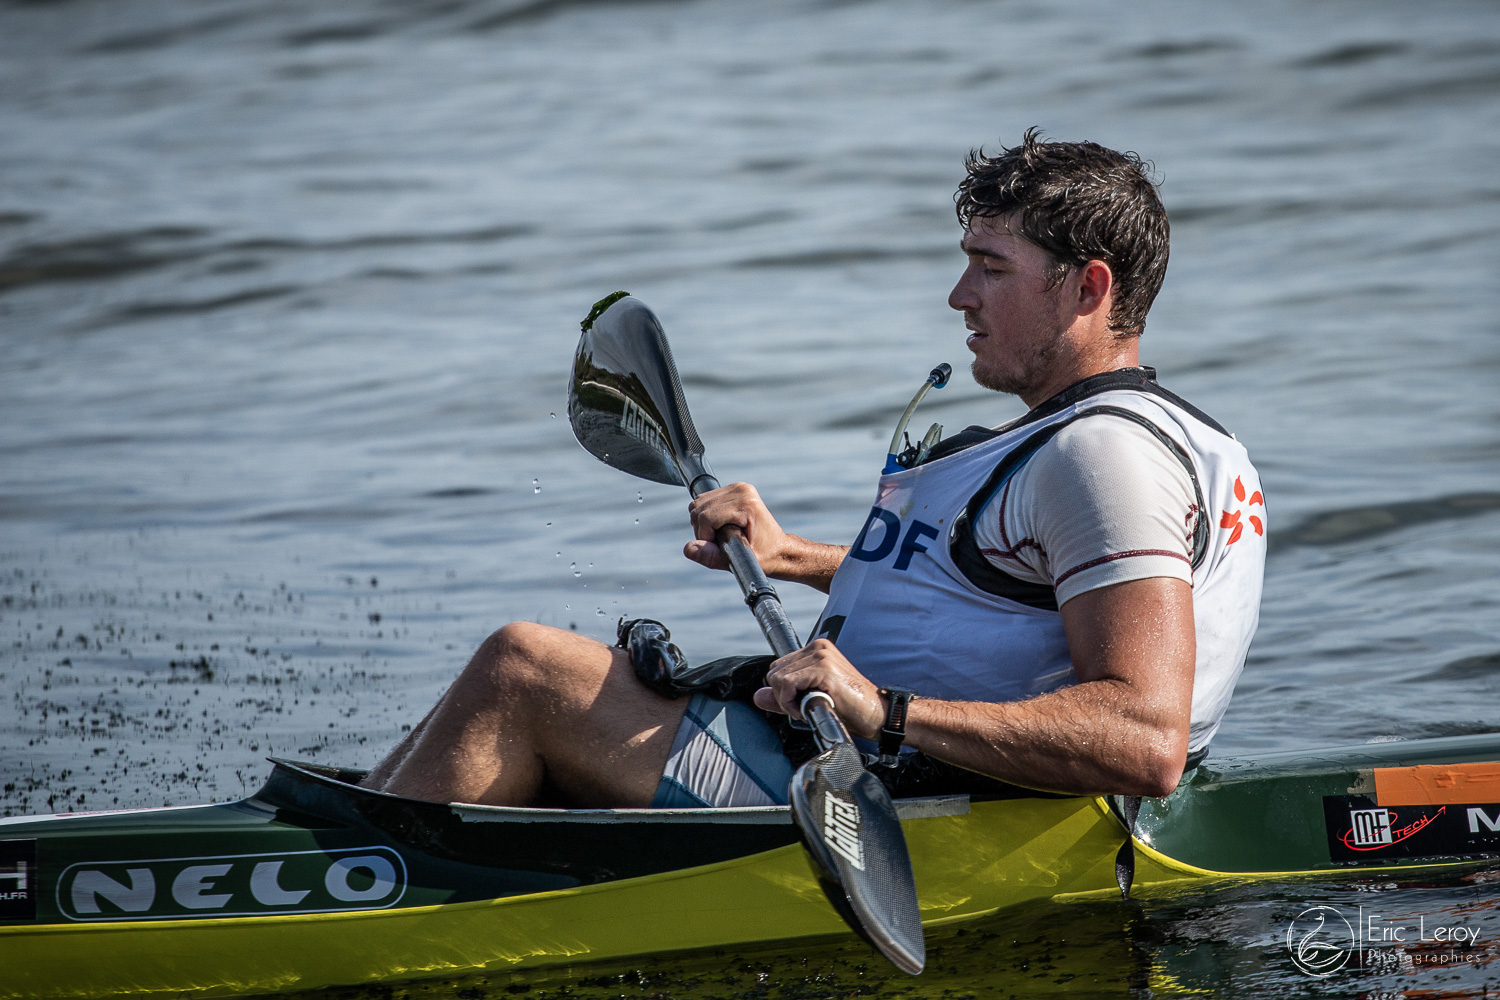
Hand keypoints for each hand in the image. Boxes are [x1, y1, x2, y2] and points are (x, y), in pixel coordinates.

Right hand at [684, 482, 793, 574]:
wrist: (780, 550)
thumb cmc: (766, 557)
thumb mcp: (740, 562)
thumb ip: (712, 556)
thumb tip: (688, 548)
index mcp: (746, 503)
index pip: (705, 517)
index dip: (705, 537)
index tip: (720, 548)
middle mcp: (741, 490)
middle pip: (698, 508)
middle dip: (702, 530)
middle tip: (720, 543)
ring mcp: (738, 487)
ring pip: (698, 503)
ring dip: (703, 523)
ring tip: (721, 536)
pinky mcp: (733, 489)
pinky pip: (704, 501)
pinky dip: (706, 516)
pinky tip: (721, 527)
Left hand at [753, 639, 884, 738]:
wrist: (877, 714)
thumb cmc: (850, 708)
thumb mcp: (811, 700)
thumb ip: (784, 697)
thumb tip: (758, 696)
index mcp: (817, 649)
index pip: (779, 667)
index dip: (784, 691)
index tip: (802, 704)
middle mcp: (818, 647)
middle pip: (774, 672)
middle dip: (784, 696)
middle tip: (805, 708)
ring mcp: (821, 656)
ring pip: (778, 678)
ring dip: (788, 701)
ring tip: (810, 707)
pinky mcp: (824, 669)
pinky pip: (788, 684)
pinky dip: (792, 702)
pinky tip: (810, 709)